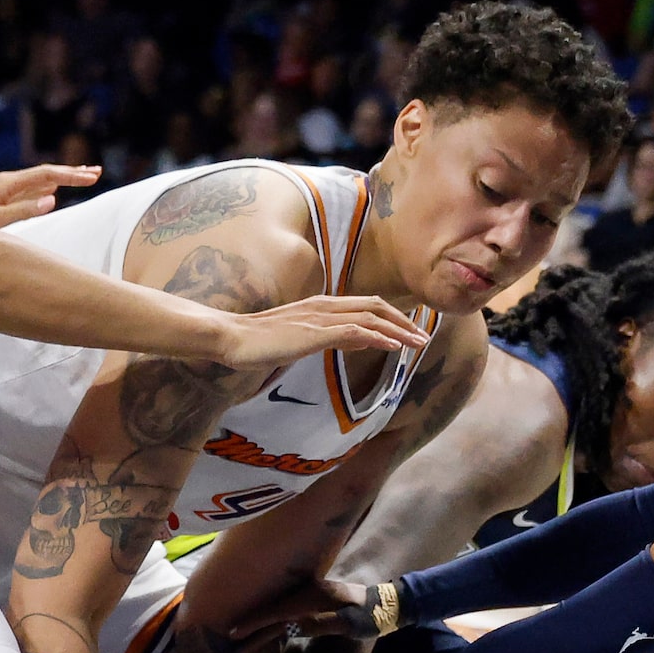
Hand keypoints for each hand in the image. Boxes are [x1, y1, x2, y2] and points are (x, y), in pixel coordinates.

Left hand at [0, 164, 99, 228]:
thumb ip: (24, 210)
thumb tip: (53, 199)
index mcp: (9, 183)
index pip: (46, 174)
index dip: (71, 175)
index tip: (92, 176)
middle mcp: (9, 183)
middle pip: (47, 174)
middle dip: (72, 173)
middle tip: (97, 172)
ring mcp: (6, 191)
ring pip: (41, 181)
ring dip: (63, 179)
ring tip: (83, 177)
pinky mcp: (3, 200)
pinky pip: (33, 191)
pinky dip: (49, 189)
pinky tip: (54, 191)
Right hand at [214, 296, 428, 367]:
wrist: (231, 338)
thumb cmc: (257, 342)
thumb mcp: (298, 338)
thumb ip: (326, 337)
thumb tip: (353, 341)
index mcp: (320, 306)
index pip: (365, 305)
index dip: (391, 316)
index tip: (409, 331)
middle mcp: (324, 306)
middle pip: (375, 307)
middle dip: (402, 321)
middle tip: (422, 337)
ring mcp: (319, 318)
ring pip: (370, 318)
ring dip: (398, 330)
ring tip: (418, 343)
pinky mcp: (314, 333)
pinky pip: (354, 332)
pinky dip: (378, 337)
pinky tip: (394, 347)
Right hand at [230, 577, 378, 644]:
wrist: (386, 604)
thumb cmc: (369, 615)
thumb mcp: (346, 622)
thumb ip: (319, 624)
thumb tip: (292, 627)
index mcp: (312, 597)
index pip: (277, 612)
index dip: (256, 623)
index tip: (237, 633)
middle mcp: (306, 594)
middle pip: (274, 613)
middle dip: (253, 627)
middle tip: (232, 641)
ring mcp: (309, 598)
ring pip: (279, 614)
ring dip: (262, 628)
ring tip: (244, 642)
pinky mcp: (313, 604)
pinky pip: (288, 615)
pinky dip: (275, 625)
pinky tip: (266, 634)